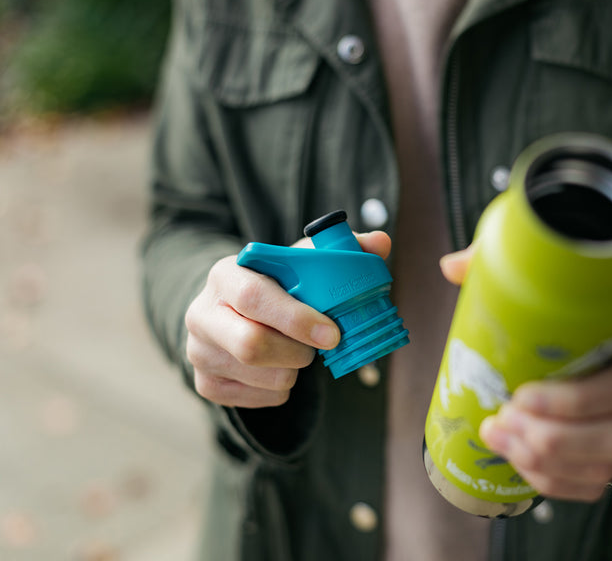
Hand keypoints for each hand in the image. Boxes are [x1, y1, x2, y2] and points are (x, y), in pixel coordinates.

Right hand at [185, 231, 391, 407]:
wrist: (233, 313)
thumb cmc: (276, 286)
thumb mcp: (299, 262)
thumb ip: (339, 252)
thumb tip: (381, 242)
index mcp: (225, 274)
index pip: (254, 297)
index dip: (296, 318)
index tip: (332, 333)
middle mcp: (201, 313)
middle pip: (251, 345)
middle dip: (298, 351)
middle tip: (320, 346)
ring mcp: (199, 352)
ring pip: (262, 376)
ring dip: (295, 369)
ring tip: (297, 351)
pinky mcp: (207, 384)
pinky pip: (259, 399)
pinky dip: (283, 388)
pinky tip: (282, 367)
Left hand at [440, 248, 611, 501]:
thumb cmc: (600, 298)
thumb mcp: (577, 274)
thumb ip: (520, 266)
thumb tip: (452, 267)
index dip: (572, 399)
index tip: (520, 392)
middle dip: (547, 436)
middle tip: (498, 419)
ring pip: (604, 466)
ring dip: (544, 461)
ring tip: (498, 437)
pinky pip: (594, 484)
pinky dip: (553, 481)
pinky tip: (517, 460)